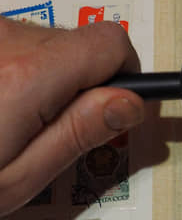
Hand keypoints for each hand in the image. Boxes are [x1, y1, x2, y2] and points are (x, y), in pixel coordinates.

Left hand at [0, 18, 143, 216]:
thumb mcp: (16, 180)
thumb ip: (77, 135)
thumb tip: (130, 103)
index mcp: (26, 77)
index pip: (111, 43)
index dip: (126, 74)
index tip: (113, 108)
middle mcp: (5, 40)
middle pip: (81, 42)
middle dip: (82, 80)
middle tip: (50, 128)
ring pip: (47, 41)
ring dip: (45, 74)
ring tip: (10, 119)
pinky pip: (16, 41)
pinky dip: (16, 68)